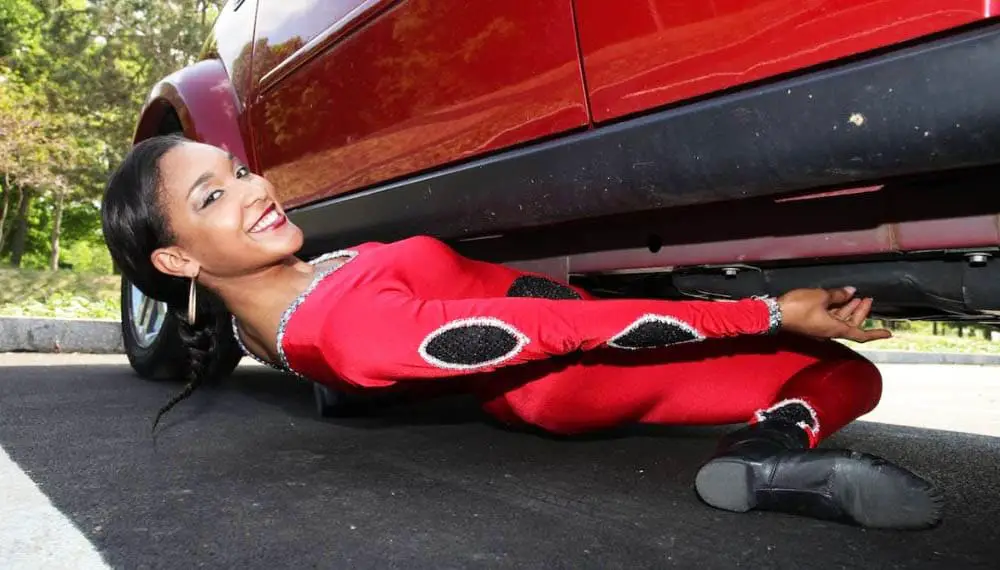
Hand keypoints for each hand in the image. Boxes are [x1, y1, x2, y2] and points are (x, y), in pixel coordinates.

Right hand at [776, 287, 891, 342]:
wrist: (774, 314)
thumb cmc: (798, 308)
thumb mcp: (821, 297)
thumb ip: (838, 295)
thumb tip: (850, 292)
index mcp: (835, 328)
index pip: (860, 334)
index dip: (875, 334)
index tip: (888, 334)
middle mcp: (830, 331)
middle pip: (851, 324)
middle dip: (861, 312)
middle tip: (868, 298)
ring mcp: (820, 328)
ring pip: (840, 320)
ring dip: (849, 309)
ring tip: (856, 295)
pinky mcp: (812, 323)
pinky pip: (830, 318)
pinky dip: (837, 309)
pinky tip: (839, 298)